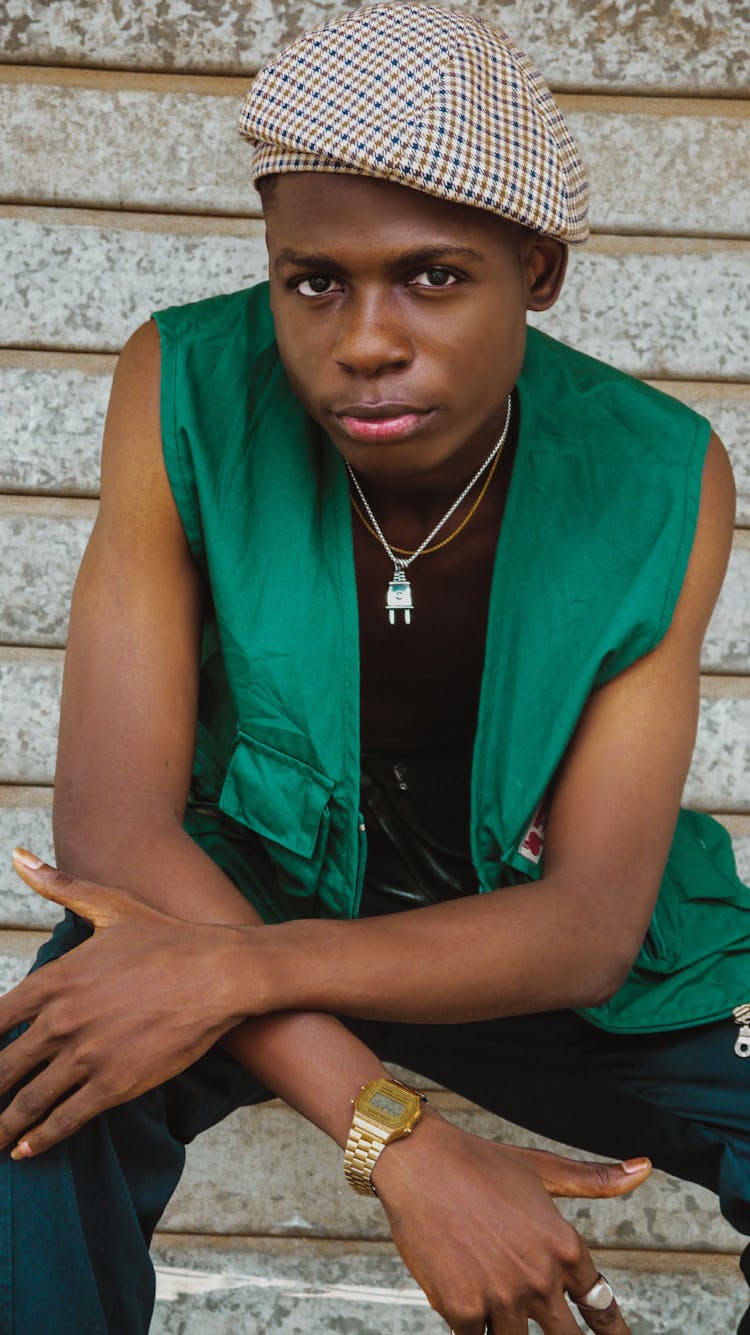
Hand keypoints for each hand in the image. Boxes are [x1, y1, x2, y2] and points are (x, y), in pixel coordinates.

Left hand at [0, 849, 250, 1158]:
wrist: (220, 972)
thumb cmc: (166, 938)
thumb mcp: (109, 906)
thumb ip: (59, 886)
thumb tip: (18, 856)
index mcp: (55, 979)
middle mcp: (61, 1020)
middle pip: (2, 1068)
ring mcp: (86, 1056)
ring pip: (27, 1101)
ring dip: (3, 1124)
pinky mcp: (114, 1084)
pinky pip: (65, 1119)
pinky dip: (39, 1139)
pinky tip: (24, 1150)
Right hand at [371, 1111, 649, 1333]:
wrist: (419, 1162)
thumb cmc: (479, 1163)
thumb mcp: (541, 1169)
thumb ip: (594, 1179)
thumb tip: (644, 1167)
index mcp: (563, 1246)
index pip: (599, 1304)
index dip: (611, 1328)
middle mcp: (539, 1278)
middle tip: (558, 1328)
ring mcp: (501, 1298)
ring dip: (510, 1328)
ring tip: (499, 1302)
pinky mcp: (462, 1310)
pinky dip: (475, 1328)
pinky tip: (469, 1312)